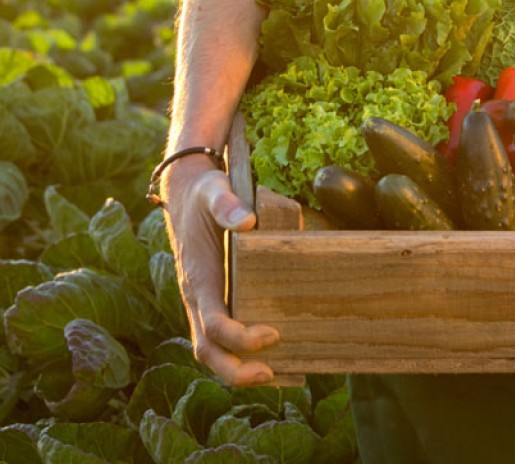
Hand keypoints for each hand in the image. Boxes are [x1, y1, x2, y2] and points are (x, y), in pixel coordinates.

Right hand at [163, 158, 280, 384]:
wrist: (188, 194)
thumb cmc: (206, 194)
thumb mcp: (215, 190)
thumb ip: (227, 205)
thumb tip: (247, 221)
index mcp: (198, 277)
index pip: (212, 323)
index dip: (239, 337)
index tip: (272, 334)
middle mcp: (197, 297)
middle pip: (207, 349)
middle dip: (235, 370)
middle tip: (271, 375)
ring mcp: (203, 302)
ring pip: (212, 349)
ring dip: (237, 369)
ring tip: (274, 375)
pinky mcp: (214, 300)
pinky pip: (221, 336)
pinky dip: (240, 353)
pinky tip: (272, 356)